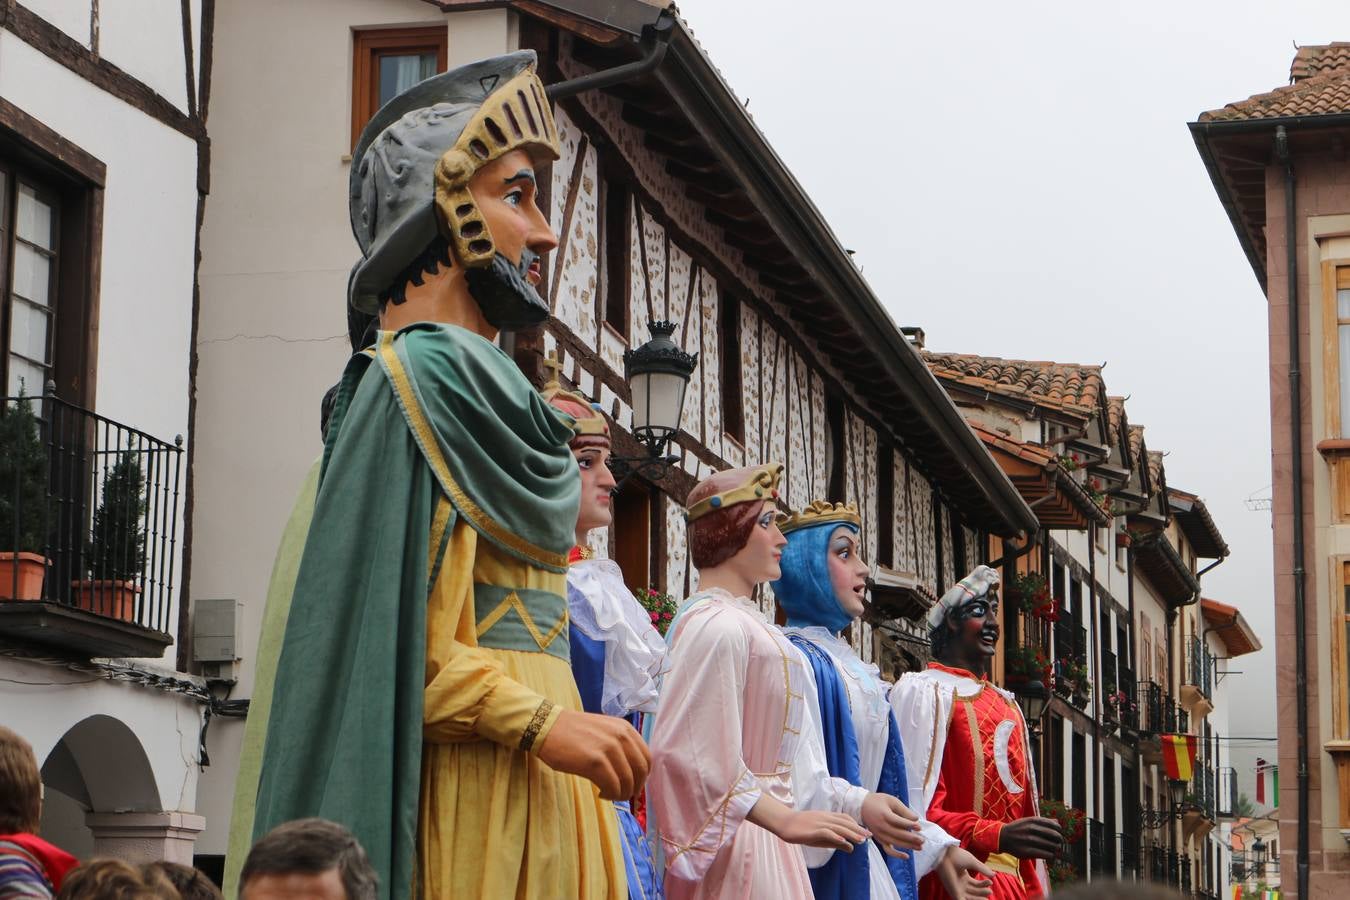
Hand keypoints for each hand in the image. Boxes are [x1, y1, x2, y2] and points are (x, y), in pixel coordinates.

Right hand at [536, 709, 650, 800]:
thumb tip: (632, 772)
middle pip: (640, 772)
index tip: (633, 785)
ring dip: (620, 794)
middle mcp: (621, 736)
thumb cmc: (572, 732)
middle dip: (634, 788)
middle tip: (622, 795)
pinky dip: (610, 795)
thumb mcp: (604, 731)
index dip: (642, 777)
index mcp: (625, 729)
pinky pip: (612, 786)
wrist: (547, 727)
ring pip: (627, 782)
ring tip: (608, 794)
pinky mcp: (595, 762)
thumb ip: (620, 745)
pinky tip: (601, 794)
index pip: (646, 758)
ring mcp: (609, 748)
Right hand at [747, 794, 868, 851]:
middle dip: (858, 829)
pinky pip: (825, 831)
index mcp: (826, 817)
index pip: (845, 818)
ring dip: (851, 833)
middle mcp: (825, 817)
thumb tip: (851, 847)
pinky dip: (835, 835)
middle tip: (869, 836)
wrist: (784, 822)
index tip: (865, 833)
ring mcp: (818, 822)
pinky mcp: (812, 829)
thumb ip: (835, 841)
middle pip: (844, 822)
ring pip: (838, 826)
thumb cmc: (801, 829)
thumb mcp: (820, 836)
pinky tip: (843, 840)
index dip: (856, 825)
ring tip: (861, 839)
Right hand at [860, 793, 922, 858]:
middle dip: (912, 838)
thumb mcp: (891, 800)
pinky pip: (888, 850)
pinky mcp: (879, 839)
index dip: (910, 825)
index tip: (919, 827)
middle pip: (898, 835)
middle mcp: (881, 826)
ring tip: (920, 847)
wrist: (861, 806)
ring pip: (895, 843)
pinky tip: (906, 856)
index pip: (899, 822)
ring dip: (908, 846)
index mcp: (884, 815)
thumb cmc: (878, 801)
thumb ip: (904, 810)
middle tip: (923, 840)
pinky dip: (896, 855)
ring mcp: (879, 834)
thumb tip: (916, 818)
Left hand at [935, 846, 994, 899]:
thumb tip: (994, 875)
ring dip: (978, 898)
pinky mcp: (953, 892)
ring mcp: (956, 888)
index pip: (976, 884)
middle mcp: (960, 883)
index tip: (991, 882)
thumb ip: (983, 869)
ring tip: (987, 897)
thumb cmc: (956, 856)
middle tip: (990, 892)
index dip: (984, 884)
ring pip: (969, 897)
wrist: (945, 854)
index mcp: (963, 876)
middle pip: (974, 892)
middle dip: (982, 893)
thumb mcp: (973, 862)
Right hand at [997, 816, 1061, 859]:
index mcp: (1033, 821)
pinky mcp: (1027, 851)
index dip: (1059, 831)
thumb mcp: (1028, 821)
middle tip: (1058, 843)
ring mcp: (1029, 840)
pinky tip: (1049, 855)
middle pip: (1055, 836)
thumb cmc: (1018, 829)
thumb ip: (1042, 821)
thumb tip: (1057, 822)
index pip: (1054, 825)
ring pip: (1052, 846)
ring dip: (1056, 849)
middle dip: (1059, 840)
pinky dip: (1051, 856)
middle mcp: (1032, 829)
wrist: (1002, 838)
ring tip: (1054, 850)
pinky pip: (1047, 854)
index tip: (1058, 834)